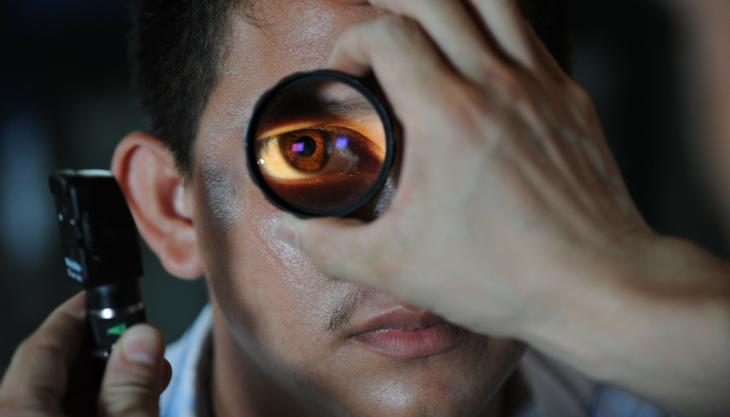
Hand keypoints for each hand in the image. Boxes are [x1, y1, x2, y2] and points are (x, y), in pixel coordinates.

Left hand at [0, 293, 170, 416]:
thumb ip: (132, 387)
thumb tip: (142, 339)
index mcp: (17, 412)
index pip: (43, 344)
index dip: (80, 313)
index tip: (107, 295)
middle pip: (49, 371)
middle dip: (103, 352)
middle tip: (141, 341)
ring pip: (54, 399)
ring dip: (103, 386)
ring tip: (146, 380)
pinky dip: (91, 410)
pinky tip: (126, 408)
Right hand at [278, 0, 650, 336]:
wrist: (597, 284)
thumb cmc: (505, 275)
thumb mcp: (397, 267)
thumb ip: (331, 246)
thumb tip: (297, 231)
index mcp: (447, 115)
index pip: (388, 33)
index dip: (353, 41)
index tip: (348, 73)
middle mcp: (495, 84)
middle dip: (392, 3)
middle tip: (377, 33)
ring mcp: (539, 86)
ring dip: (448, 2)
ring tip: (425, 24)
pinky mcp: (569, 98)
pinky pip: (528, 33)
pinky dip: (495, 27)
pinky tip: (480, 56)